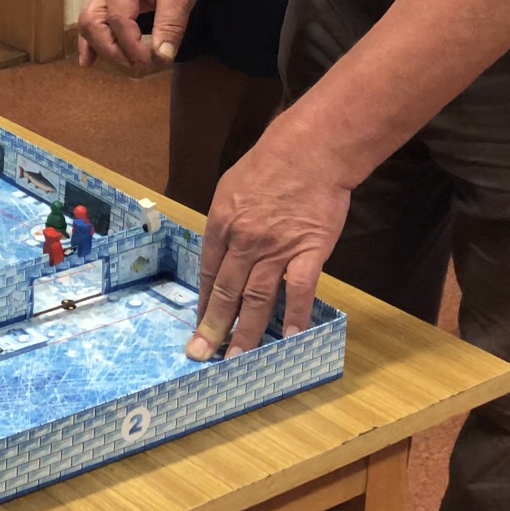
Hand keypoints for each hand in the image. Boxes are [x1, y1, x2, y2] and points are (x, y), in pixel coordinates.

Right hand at [77, 0, 205, 69]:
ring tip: (126, 64)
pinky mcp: (106, 1)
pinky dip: (90, 44)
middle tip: (139, 66)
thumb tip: (162, 57)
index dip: (132, 45)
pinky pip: (91, 24)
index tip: (152, 61)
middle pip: (93, 23)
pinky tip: (90, 62)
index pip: (118, 19)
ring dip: (102, 49)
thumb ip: (171, 25)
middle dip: (112, 50)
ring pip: (88, 25)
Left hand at [186, 136, 352, 360]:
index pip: (208, 273)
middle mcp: (243, 242)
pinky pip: (298, 292)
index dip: (204, 302)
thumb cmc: (270, 163)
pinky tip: (287, 340)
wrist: (310, 151)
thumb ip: (226, 221)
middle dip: (213, 327)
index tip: (199, 325)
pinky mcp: (308, 252)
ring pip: (256, 299)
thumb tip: (222, 248)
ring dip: (245, 332)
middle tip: (201, 354)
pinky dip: (293, 317)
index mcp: (221, 225)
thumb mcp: (231, 187)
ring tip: (237, 359)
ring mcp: (275, 250)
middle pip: (226, 292)